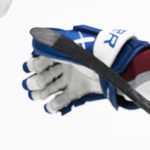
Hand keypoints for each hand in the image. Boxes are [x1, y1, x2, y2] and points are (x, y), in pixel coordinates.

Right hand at [22, 25, 149, 113]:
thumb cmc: (93, 54)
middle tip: (38, 85)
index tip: (34, 68)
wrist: (115, 66)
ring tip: (39, 96)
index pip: (41, 59)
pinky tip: (50, 107)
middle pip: (44, 75)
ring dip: (42, 93)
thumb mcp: (70, 47)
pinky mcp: (79, 90)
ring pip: (51, 88)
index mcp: (62, 52)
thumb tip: (35, 42)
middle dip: (36, 81)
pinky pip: (64, 99)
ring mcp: (72, 78)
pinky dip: (55, 105)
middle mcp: (65, 65)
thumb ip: (51, 46)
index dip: (34, 65)